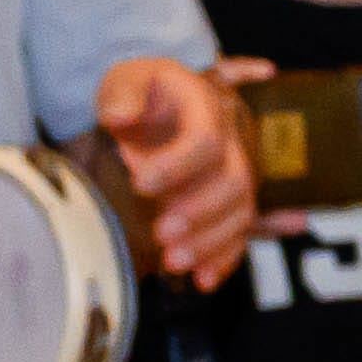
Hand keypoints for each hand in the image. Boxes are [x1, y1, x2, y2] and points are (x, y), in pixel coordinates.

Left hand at [93, 51, 260, 283]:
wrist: (155, 108)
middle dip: (199, 212)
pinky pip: (241, 234)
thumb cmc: (139, 95)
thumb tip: (119, 118)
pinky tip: (203, 281)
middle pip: (233, 180)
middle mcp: (231, 141)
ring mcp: (234, 173)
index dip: (177, 166)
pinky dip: (225, 259)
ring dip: (211, 242)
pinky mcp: (230, 203)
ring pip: (241, 212)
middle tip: (161, 233)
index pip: (205, 139)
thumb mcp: (124, 80)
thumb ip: (122, 94)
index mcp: (206, 105)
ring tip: (173, 262)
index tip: (139, 184)